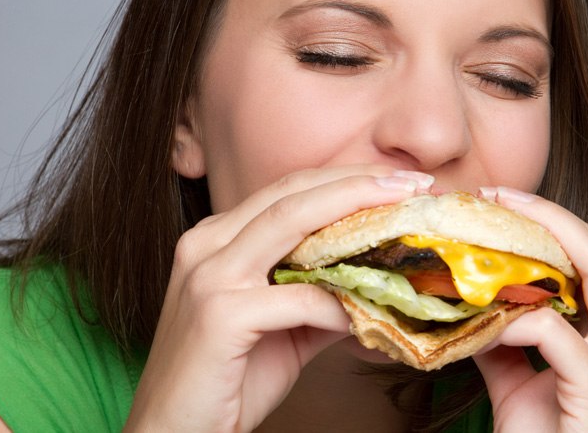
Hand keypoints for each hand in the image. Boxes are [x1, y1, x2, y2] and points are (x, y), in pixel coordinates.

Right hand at [124, 165, 433, 431]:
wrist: (173, 431)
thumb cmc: (226, 379)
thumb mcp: (281, 330)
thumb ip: (319, 299)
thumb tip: (374, 284)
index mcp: (217, 238)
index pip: (287, 192)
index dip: (344, 180)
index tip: (398, 181)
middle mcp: (207, 243)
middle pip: (292, 194)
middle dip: (358, 182)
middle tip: (414, 183)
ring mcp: (208, 275)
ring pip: (290, 222)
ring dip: (354, 214)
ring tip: (403, 216)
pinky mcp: (217, 313)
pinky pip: (294, 297)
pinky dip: (335, 302)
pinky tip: (363, 313)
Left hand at [474, 187, 587, 431]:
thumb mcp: (517, 379)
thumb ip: (502, 340)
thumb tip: (469, 308)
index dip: (550, 222)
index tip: (498, 201)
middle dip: (549, 215)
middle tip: (494, 195)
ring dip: (541, 244)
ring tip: (490, 229)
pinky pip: (557, 335)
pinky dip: (517, 319)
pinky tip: (485, 322)